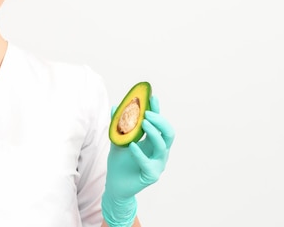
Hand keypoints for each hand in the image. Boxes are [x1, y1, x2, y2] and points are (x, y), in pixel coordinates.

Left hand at [102, 96, 174, 226]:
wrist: (115, 185)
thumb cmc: (119, 163)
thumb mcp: (117, 140)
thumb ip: (117, 125)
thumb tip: (114, 106)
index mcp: (153, 142)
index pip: (159, 124)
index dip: (158, 110)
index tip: (153, 97)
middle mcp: (159, 152)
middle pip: (169, 133)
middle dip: (160, 121)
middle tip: (147, 113)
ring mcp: (158, 164)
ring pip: (163, 146)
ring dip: (153, 133)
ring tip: (142, 123)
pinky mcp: (151, 175)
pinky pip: (148, 162)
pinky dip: (140, 153)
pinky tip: (132, 146)